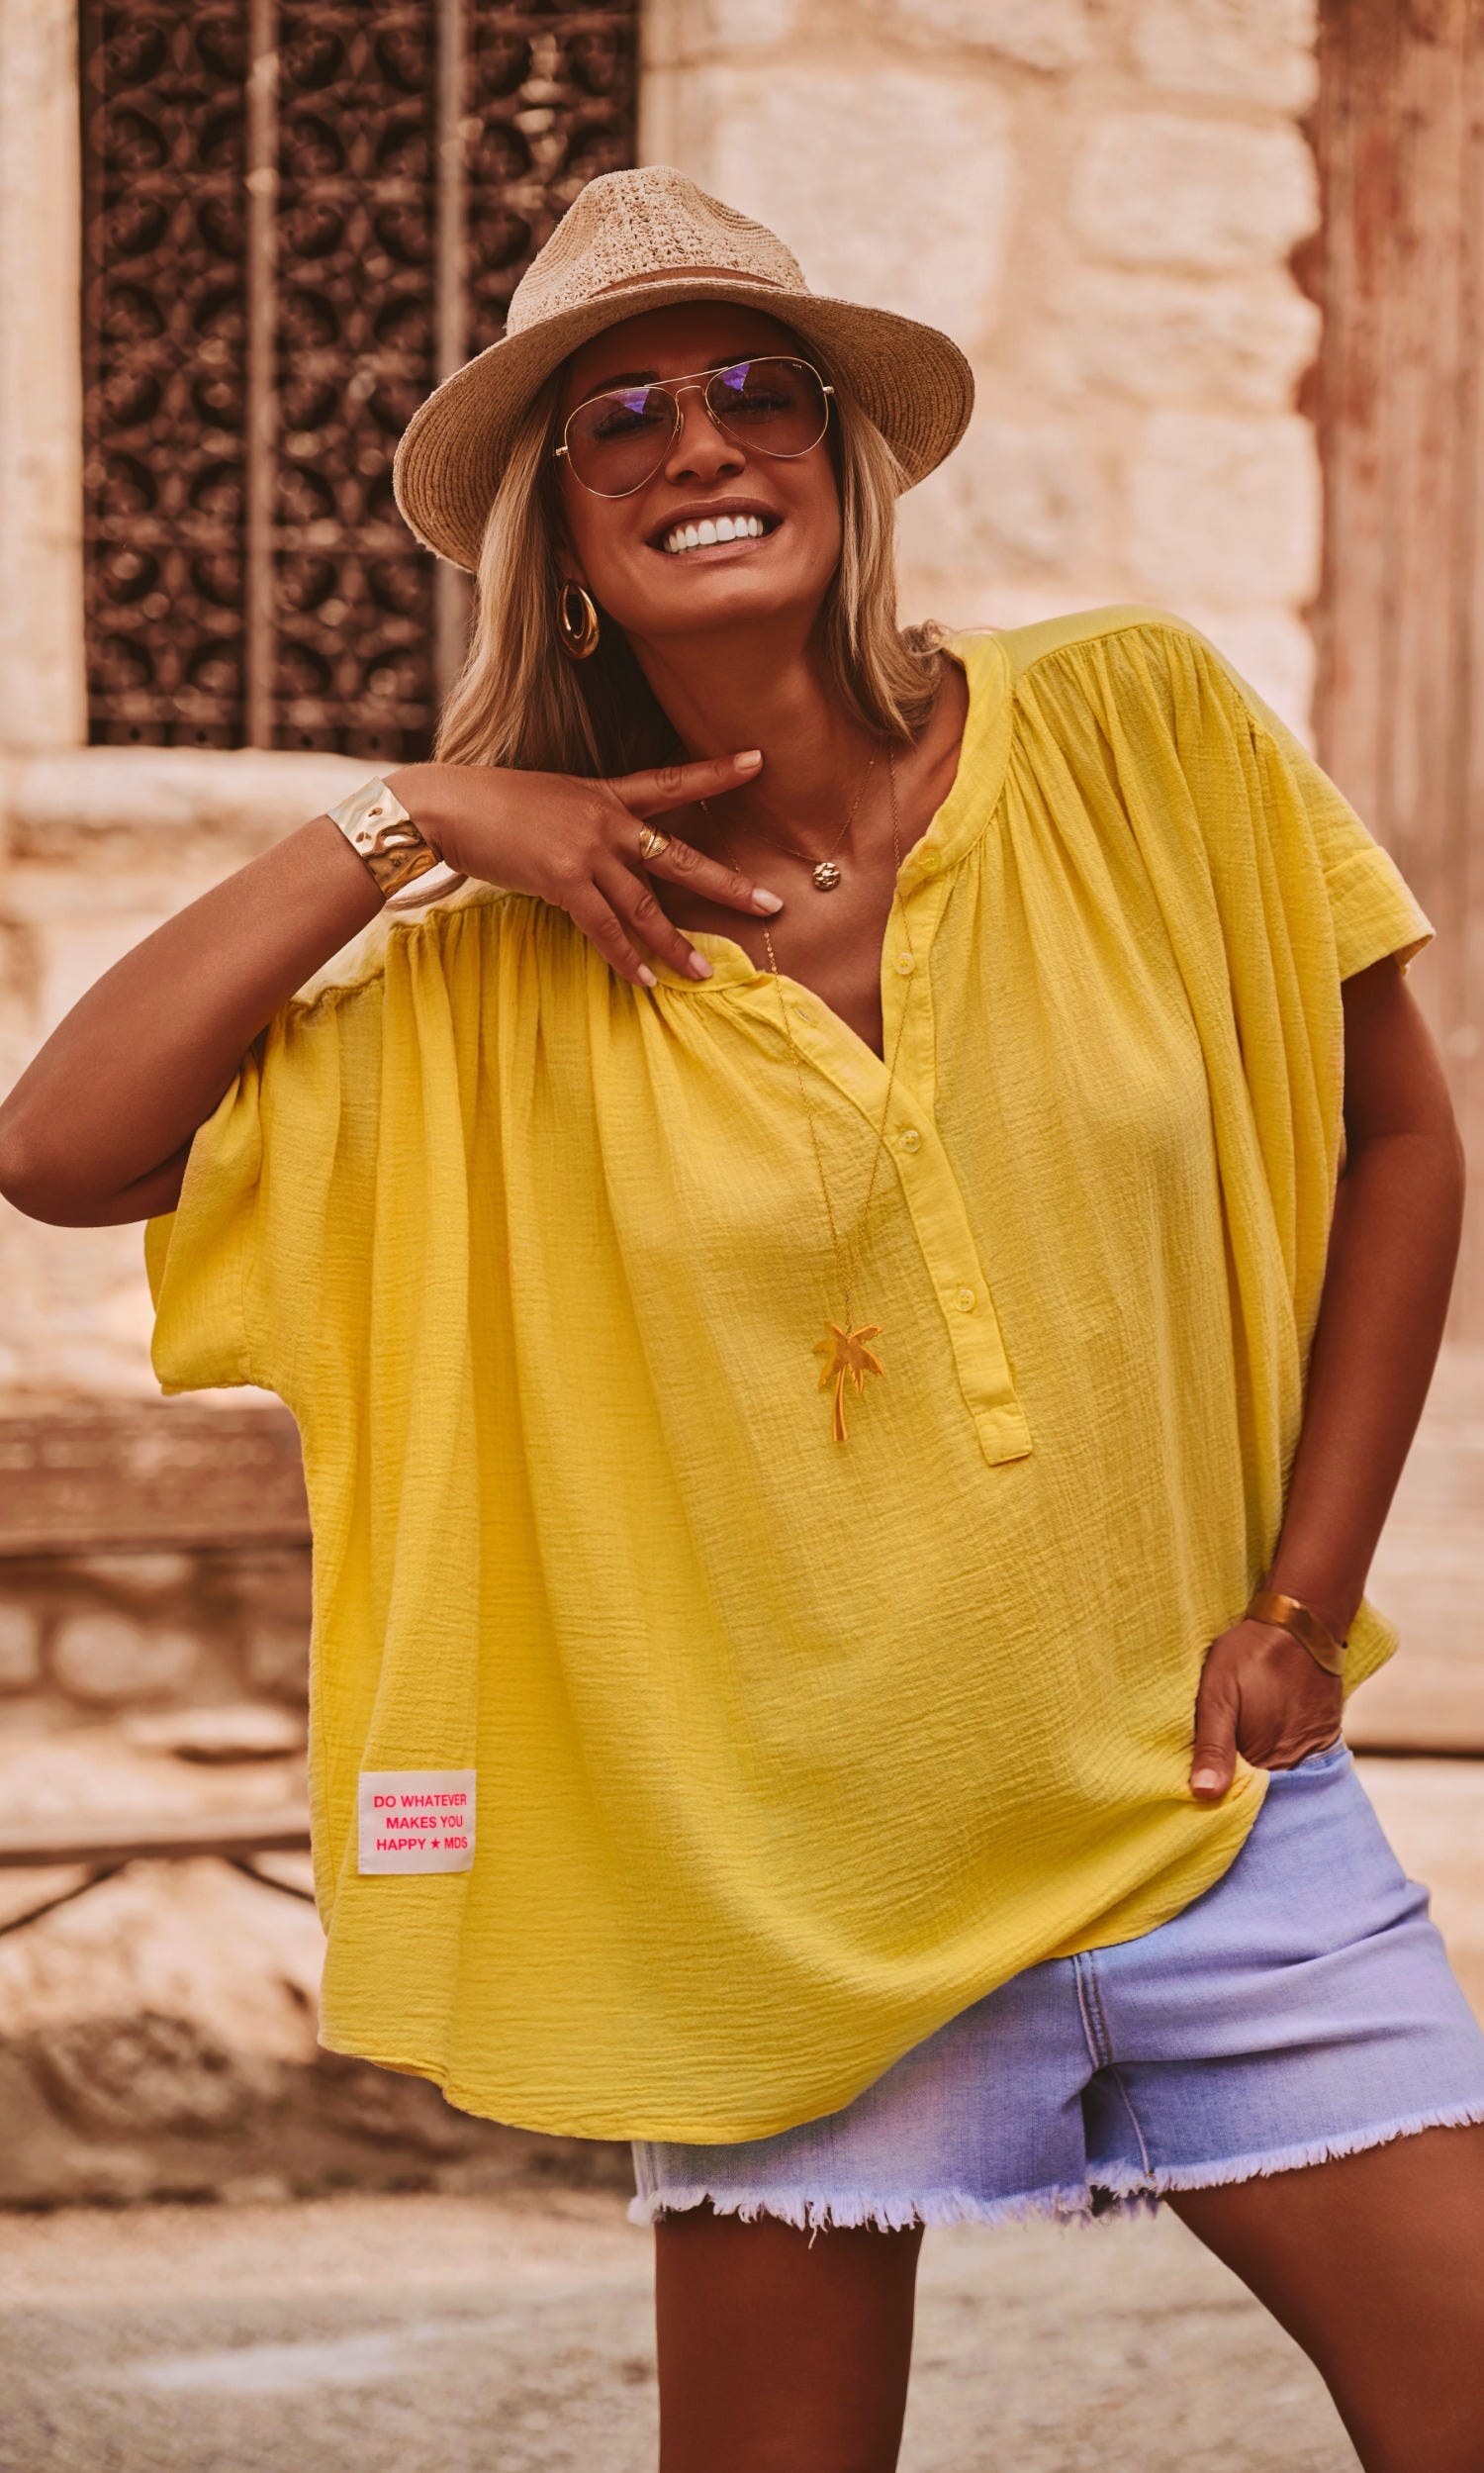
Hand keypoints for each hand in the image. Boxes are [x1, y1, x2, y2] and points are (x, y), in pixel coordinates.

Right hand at [384, 752, 782, 988]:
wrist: (446, 808)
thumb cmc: (490, 805)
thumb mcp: (550, 800)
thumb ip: (586, 823)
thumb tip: (608, 855)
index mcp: (605, 794)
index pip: (672, 781)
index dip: (716, 772)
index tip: (759, 761)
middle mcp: (605, 820)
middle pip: (680, 856)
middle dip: (728, 884)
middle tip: (771, 905)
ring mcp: (587, 851)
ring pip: (646, 905)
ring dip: (676, 944)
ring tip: (705, 973)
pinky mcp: (563, 881)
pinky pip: (605, 929)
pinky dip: (627, 959)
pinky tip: (647, 981)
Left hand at [1188, 1618, 1343, 1799]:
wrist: (1301, 1625)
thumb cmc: (1249, 1655)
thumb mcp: (1217, 1694)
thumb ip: (1212, 1745)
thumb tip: (1204, 1794)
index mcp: (1261, 1757)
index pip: (1239, 1799)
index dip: (1221, 1798)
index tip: (1201, 1799)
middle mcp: (1292, 1763)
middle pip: (1265, 1793)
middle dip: (1243, 1792)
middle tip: (1218, 1781)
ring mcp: (1312, 1751)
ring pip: (1284, 1779)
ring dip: (1266, 1779)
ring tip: (1242, 1767)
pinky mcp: (1325, 1737)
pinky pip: (1303, 1762)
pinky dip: (1285, 1763)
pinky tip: (1268, 1750)